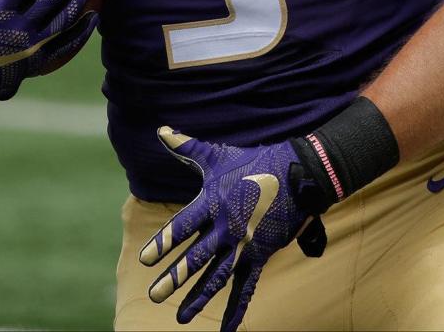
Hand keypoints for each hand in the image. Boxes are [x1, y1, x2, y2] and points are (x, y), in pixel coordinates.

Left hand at [139, 128, 327, 331]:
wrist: (297, 174)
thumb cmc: (253, 162)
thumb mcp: (217, 154)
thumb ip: (187, 147)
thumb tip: (160, 130)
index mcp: (213, 202)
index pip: (183, 226)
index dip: (164, 242)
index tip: (145, 259)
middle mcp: (227, 226)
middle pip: (197, 257)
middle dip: (175, 277)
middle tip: (154, 294)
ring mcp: (244, 244)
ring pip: (218, 276)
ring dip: (199, 297)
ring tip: (181, 317)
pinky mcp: (260, 255)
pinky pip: (246, 287)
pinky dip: (236, 310)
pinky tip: (226, 330)